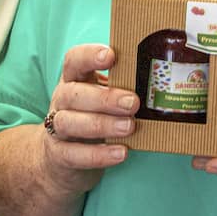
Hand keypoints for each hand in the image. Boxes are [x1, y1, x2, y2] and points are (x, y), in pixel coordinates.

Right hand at [39, 44, 137, 192]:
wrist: (61, 159)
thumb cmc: (92, 120)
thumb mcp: (103, 100)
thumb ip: (122, 89)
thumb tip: (160, 83)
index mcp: (74, 81)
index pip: (74, 60)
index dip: (89, 56)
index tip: (111, 56)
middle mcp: (61, 101)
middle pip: (73, 94)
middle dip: (104, 98)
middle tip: (133, 103)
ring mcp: (56, 128)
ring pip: (70, 122)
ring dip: (102, 124)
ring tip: (129, 127)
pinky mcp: (58, 154)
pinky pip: (73, 154)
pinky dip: (98, 154)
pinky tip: (121, 153)